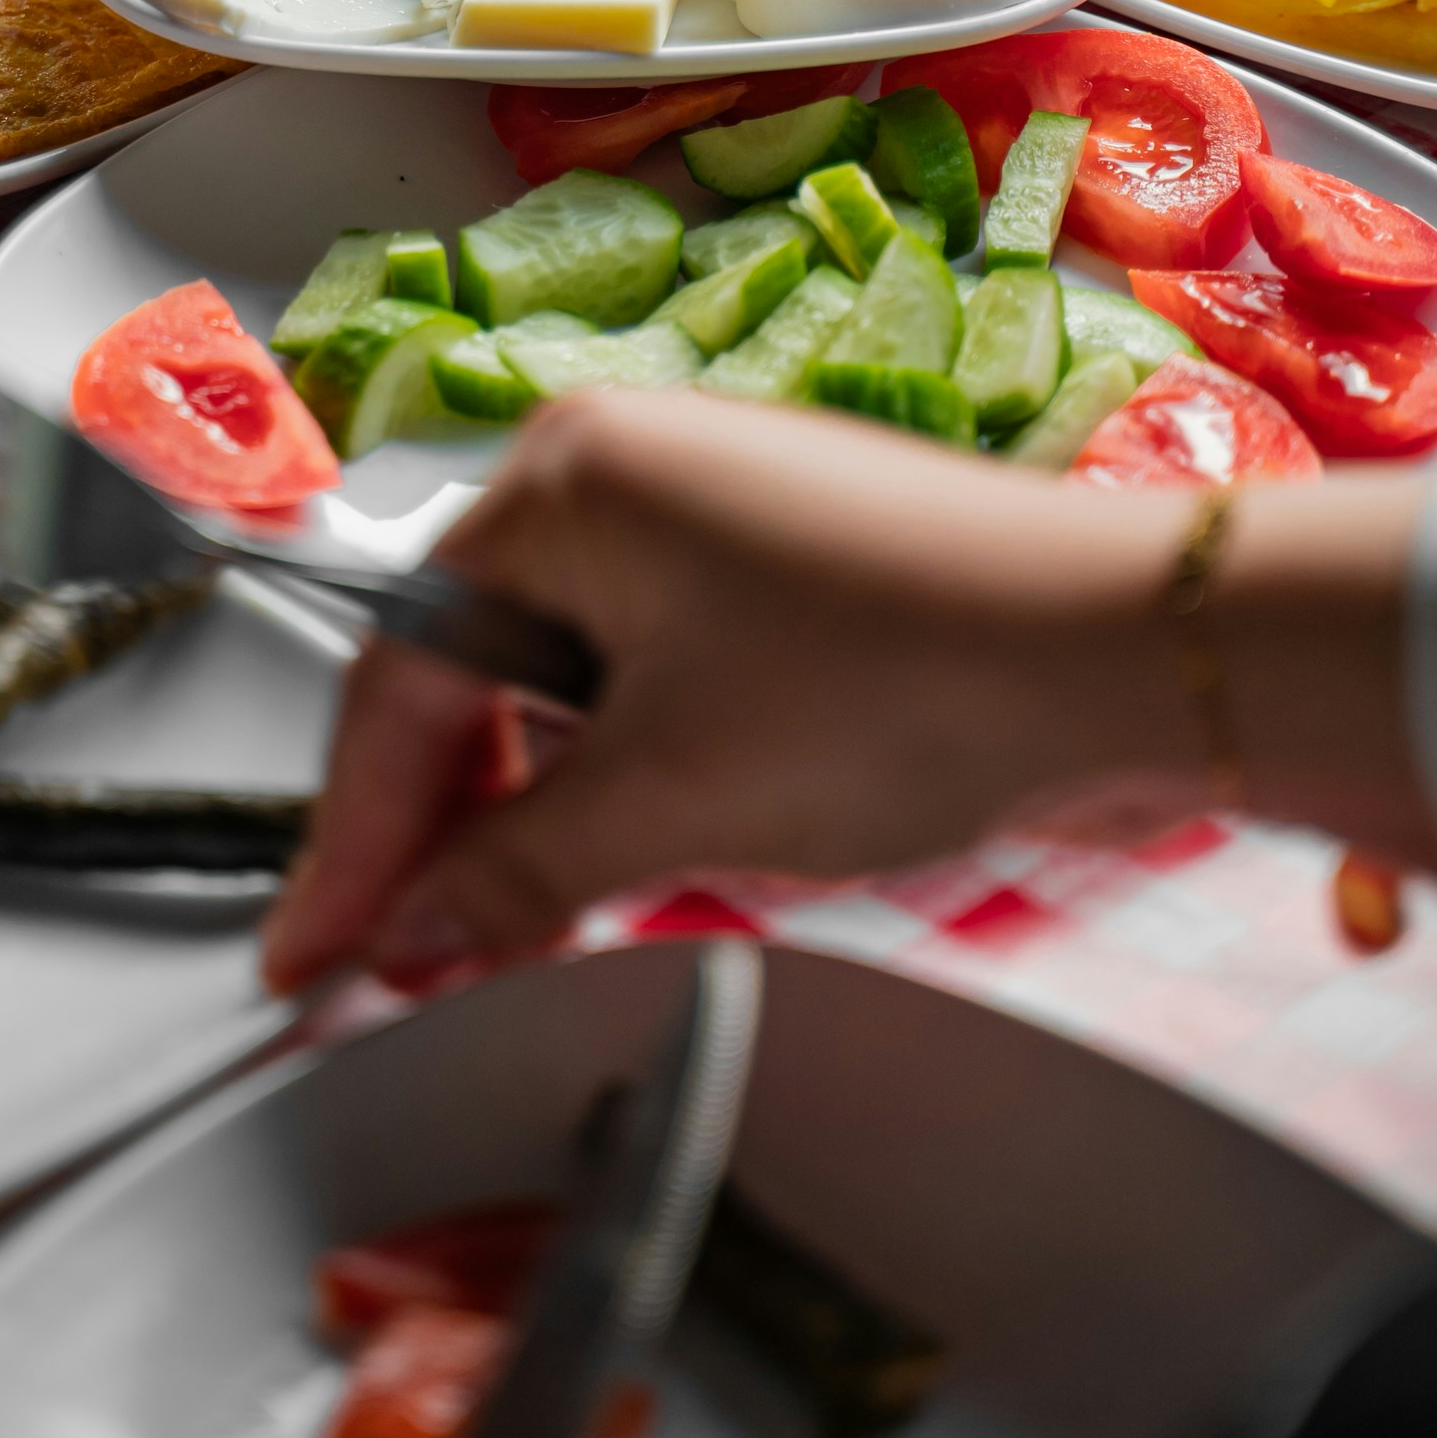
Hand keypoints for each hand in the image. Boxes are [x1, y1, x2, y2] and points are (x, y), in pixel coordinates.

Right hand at [261, 392, 1436, 997]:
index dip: (353, 838)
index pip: (403, 672)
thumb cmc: (905, 678)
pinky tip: (623, 865)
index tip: (312, 954)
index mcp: (566, 477)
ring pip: (567, 683)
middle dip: (443, 828)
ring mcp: (713, 513)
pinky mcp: (785, 572)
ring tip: (519, 937)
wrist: (1125, 652)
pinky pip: (654, 679)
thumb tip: (410, 927)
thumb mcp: (669, 798)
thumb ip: (510, 866)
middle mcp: (626, 469)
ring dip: (537, 813)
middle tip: (410, 968)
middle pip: (476, 670)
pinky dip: (625, 777)